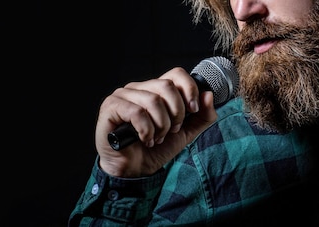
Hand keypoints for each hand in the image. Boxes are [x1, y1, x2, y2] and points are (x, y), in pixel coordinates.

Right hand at [94, 67, 217, 177]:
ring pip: (153, 100)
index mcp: (155, 89)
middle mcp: (138, 88)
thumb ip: (202, 117)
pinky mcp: (110, 107)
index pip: (176, 74)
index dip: (189, 90)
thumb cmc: (155, 149)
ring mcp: (122, 96)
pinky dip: (146, 130)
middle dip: (176, 113)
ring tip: (156, 138)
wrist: (135, 171)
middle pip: (167, 86)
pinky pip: (136, 112)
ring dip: (161, 126)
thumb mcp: (185, 133)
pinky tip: (145, 140)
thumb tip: (209, 95)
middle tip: (171, 131)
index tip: (193, 110)